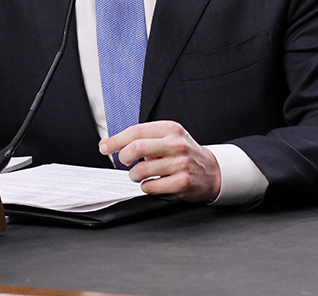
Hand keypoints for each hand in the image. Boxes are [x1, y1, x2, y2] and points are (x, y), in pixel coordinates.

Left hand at [100, 120, 221, 202]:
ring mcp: (180, 163)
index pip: (137, 131)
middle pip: (137, 148)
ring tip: (138, 175)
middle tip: (124, 162)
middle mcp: (176, 144)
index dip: (116, 140)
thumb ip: (146, 139)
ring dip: (134, 175)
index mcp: (170, 129)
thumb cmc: (185, 154)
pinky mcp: (182, 182)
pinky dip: (145, 187)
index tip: (105, 147)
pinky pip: (151, 187)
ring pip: (142, 170)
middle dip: (123, 157)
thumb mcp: (170, 137)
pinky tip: (151, 183)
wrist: (212, 170)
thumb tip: (113, 144)